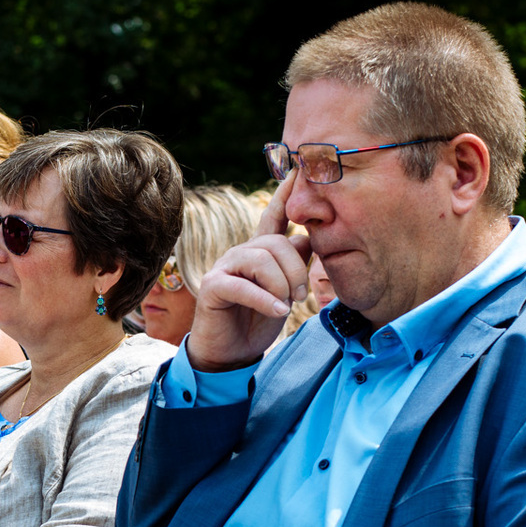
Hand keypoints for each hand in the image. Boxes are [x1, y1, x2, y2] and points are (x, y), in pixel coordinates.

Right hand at [185, 175, 312, 371]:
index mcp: (258, 252)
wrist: (231, 354)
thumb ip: (296, 264)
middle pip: (276, 243)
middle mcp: (240, 253)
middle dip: (296, 269)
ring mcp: (224, 268)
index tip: (297, 172)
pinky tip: (277, 312)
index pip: (273, 216)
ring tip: (287, 305)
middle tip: (302, 294)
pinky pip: (242, 285)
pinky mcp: (213, 287)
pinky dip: (264, 299)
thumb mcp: (285, 291)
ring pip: (261, 260)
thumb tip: (312, 237)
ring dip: (282, 285)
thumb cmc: (258, 321)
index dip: (285, 195)